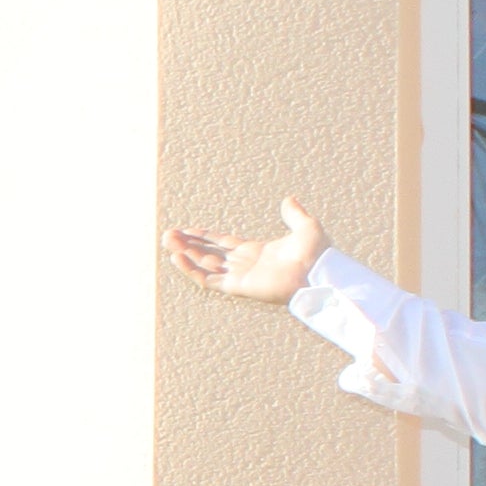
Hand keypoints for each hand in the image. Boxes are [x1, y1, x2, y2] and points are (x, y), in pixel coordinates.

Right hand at [165, 199, 328, 307]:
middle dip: (188, 244)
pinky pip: (208, 279)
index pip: (223, 243)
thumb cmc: (316, 254)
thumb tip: (289, 199)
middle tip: (168, 235)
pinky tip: (177, 257)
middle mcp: (244, 264)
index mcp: (256, 251)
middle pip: (208, 253)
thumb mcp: (306, 226)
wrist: (318, 273)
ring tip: (167, 241)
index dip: (205, 236)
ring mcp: (239, 276)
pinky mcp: (238, 286)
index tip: (187, 230)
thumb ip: (294, 214)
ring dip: (185, 253)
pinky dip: (191, 269)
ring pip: (204, 265)